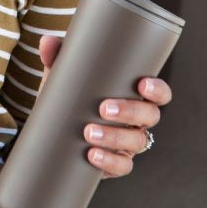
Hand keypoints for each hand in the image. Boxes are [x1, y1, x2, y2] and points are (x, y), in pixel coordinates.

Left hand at [38, 34, 171, 178]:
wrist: (53, 133)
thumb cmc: (70, 98)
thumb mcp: (64, 78)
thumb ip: (57, 58)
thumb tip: (48, 41)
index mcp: (134, 95)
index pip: (158, 92)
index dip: (157, 89)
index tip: (142, 84)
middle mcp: (138, 120)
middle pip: (150, 116)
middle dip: (130, 111)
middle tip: (103, 108)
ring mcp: (129, 143)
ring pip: (137, 141)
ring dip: (115, 137)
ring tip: (88, 131)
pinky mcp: (117, 162)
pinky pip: (123, 165)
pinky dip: (109, 161)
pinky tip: (92, 154)